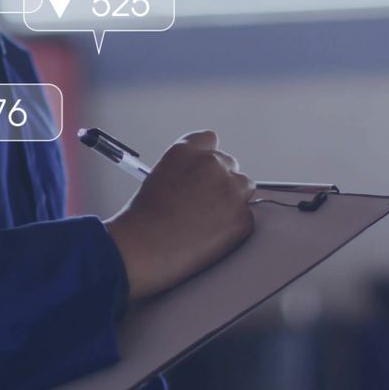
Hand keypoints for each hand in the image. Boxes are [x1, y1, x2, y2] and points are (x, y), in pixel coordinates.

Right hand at [105, 131, 254, 300]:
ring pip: (243, 188)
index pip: (209, 140)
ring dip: (231, 201)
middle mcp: (211, 164)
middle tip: (202, 205)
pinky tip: (209, 237)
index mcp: (186, 151)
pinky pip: (245, 217)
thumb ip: (184, 170)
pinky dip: (232, 227)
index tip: (202, 174)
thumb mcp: (158, 178)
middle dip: (219, 182)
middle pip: (229, 165)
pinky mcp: (242, 217)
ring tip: (206, 222)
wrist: (143, 249)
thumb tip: (200, 180)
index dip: (206, 160)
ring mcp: (230, 190)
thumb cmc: (142, 221)